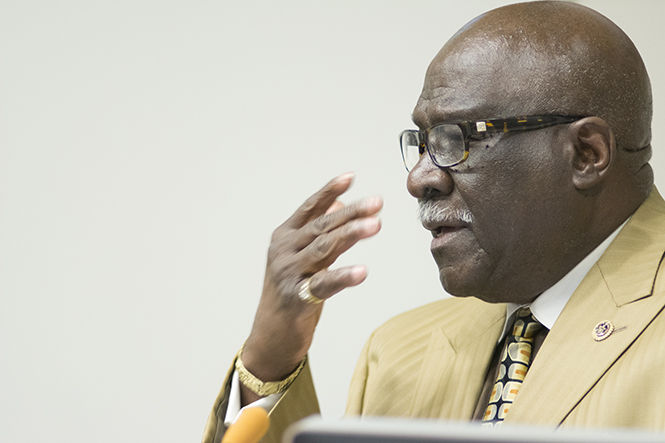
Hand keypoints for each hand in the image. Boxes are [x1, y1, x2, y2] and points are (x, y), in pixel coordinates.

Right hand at [239, 172, 382, 403]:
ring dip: (351, 234)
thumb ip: (318, 231)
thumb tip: (340, 202)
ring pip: (324, 248)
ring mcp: (288, 273)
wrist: (271, 336)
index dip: (329, 192)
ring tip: (376, 225)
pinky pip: (323, 284)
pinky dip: (344, 276)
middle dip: (351, 213)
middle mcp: (284, 250)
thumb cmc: (291, 292)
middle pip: (322, 226)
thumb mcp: (302, 257)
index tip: (351, 177)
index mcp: (284, 236)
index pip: (310, 208)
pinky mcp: (296, 297)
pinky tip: (362, 271)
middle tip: (377, 203)